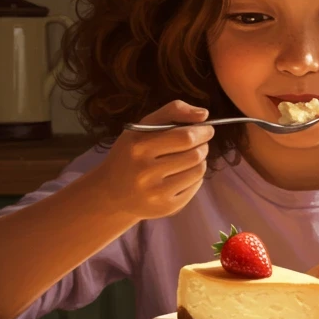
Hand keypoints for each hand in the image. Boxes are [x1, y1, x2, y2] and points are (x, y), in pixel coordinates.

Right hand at [97, 99, 213, 221]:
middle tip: (201, 143)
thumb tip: (203, 114)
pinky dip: (195, 177)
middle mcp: (145, 171)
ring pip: (198, 171)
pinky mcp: (165, 208)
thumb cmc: (131, 153)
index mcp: (138, 146)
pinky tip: (183, 174)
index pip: (185, 137)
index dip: (202, 132)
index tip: (206, 129)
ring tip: (191, 157)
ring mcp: (156, 193)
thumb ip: (172, 111)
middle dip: (203, 145)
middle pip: (194, 154)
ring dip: (201, 160)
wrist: (111, 192)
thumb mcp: (143, 127)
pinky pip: (195, 187)